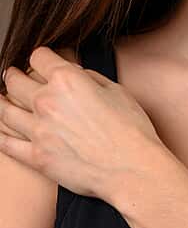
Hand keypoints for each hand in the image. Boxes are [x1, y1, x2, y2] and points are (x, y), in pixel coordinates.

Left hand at [0, 46, 164, 198]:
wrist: (133, 169)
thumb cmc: (133, 133)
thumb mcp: (119, 93)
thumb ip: (91, 80)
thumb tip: (78, 77)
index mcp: (67, 81)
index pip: (40, 57)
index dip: (42, 58)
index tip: (41, 62)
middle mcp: (47, 102)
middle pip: (14, 80)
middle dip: (15, 76)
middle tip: (14, 78)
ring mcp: (38, 131)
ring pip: (4, 110)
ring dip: (2, 102)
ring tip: (2, 100)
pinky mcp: (38, 158)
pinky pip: (6, 144)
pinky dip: (1, 135)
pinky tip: (0, 130)